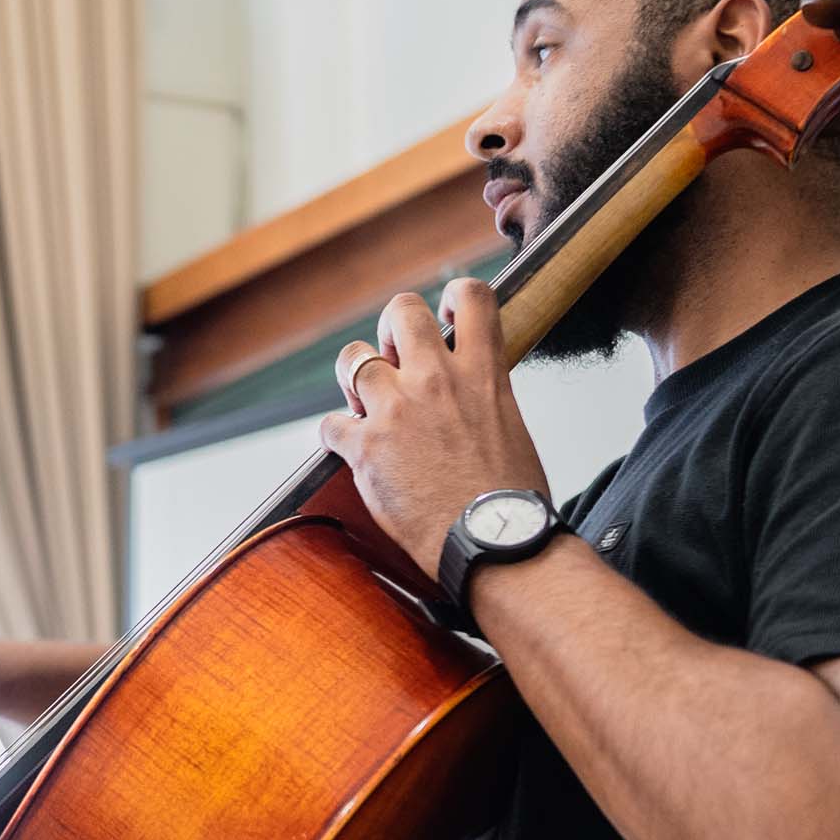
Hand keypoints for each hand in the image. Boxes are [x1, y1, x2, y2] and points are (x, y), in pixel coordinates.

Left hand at [319, 284, 551, 567]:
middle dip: (391, 329)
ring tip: (368, 406)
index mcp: (483, 374)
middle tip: (393, 359)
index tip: (444, 319)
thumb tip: (464, 392)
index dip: (452, 298)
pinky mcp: (365, 446)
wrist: (495, 542)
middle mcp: (437, 380)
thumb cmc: (509, 500)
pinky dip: (337, 437)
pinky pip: (330, 424)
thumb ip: (480, 395)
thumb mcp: (509, 426)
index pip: (473, 297)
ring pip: (352, 359)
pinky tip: (354, 451)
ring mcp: (397, 410)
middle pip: (401, 311)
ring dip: (355, 380)